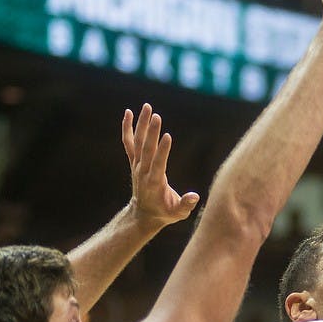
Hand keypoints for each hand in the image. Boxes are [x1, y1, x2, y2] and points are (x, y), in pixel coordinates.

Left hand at [122, 104, 199, 228]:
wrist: (144, 214)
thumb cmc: (164, 213)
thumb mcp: (178, 214)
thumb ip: (186, 205)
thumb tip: (195, 196)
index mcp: (155, 183)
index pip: (158, 164)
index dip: (162, 150)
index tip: (168, 136)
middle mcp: (143, 172)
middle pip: (147, 149)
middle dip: (152, 132)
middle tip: (156, 115)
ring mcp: (137, 166)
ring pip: (138, 142)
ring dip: (142, 124)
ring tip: (147, 107)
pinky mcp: (134, 162)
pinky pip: (128, 142)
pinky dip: (127, 128)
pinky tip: (129, 112)